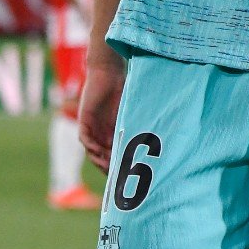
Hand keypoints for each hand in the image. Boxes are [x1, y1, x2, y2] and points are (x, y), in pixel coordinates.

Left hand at [78, 48, 126, 171]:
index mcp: (112, 130)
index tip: (127, 174)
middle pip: (102, 156)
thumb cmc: (121, 86)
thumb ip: (138, 121)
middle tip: (119, 177)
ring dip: (100, 161)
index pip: (113, 153)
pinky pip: (85, 139)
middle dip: (110, 167)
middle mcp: (100, 132)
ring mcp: (92, 127)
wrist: (107, 72)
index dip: (119, 164)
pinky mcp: (84, 120)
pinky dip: (92, 147)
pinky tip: (100, 152)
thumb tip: (164, 130)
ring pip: (93, 151)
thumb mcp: (131, 109)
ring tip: (110, 168)